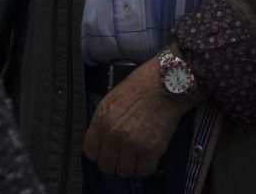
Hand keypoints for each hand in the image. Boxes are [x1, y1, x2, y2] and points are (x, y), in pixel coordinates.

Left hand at [82, 59, 188, 177]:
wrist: (165, 83)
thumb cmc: (141, 87)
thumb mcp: (111, 100)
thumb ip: (104, 122)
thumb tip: (102, 140)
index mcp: (101, 121)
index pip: (90, 152)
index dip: (99, 154)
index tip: (107, 153)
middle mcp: (113, 135)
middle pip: (106, 166)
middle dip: (115, 162)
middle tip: (124, 156)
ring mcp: (132, 144)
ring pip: (125, 172)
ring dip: (131, 166)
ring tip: (138, 155)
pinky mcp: (151, 150)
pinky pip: (144, 171)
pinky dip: (147, 166)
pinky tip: (149, 155)